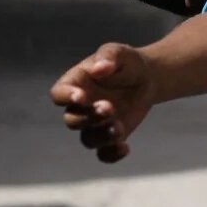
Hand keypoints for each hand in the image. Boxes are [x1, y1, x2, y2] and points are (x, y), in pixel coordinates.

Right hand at [50, 43, 156, 162]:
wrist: (146, 78)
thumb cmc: (126, 62)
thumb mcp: (119, 52)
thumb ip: (108, 57)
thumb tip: (99, 69)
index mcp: (75, 84)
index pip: (59, 94)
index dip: (66, 97)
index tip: (81, 96)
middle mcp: (80, 107)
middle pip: (73, 120)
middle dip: (89, 117)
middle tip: (109, 107)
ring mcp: (94, 124)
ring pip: (88, 139)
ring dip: (101, 136)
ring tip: (119, 127)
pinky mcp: (110, 135)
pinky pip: (104, 153)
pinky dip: (111, 154)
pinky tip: (125, 148)